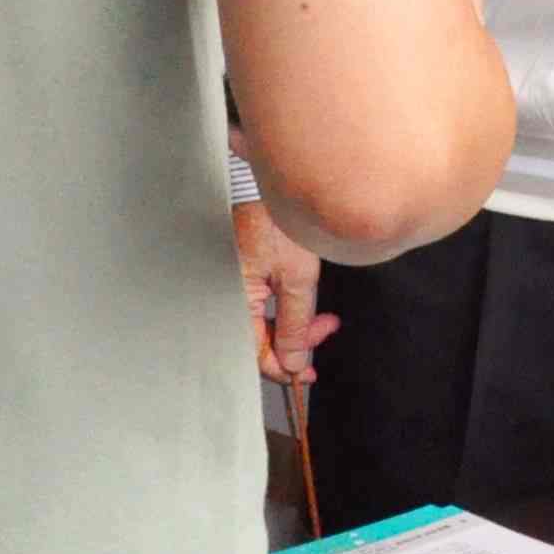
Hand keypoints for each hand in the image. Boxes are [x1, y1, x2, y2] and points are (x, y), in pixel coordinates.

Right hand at [235, 198, 333, 384]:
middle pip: (259, 340)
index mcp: (233, 303)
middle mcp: (227, 298)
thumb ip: (295, 324)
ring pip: (262, 323)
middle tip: (325, 329)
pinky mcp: (240, 275)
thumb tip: (295, 362)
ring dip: (293, 325)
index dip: (284, 367)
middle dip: (295, 342)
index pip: (256, 353)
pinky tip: (302, 305)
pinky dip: (283, 309)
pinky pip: (259, 305)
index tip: (309, 371)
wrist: (271, 183)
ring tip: (322, 317)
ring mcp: (233, 287)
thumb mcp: (296, 276)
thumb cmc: (279, 221)